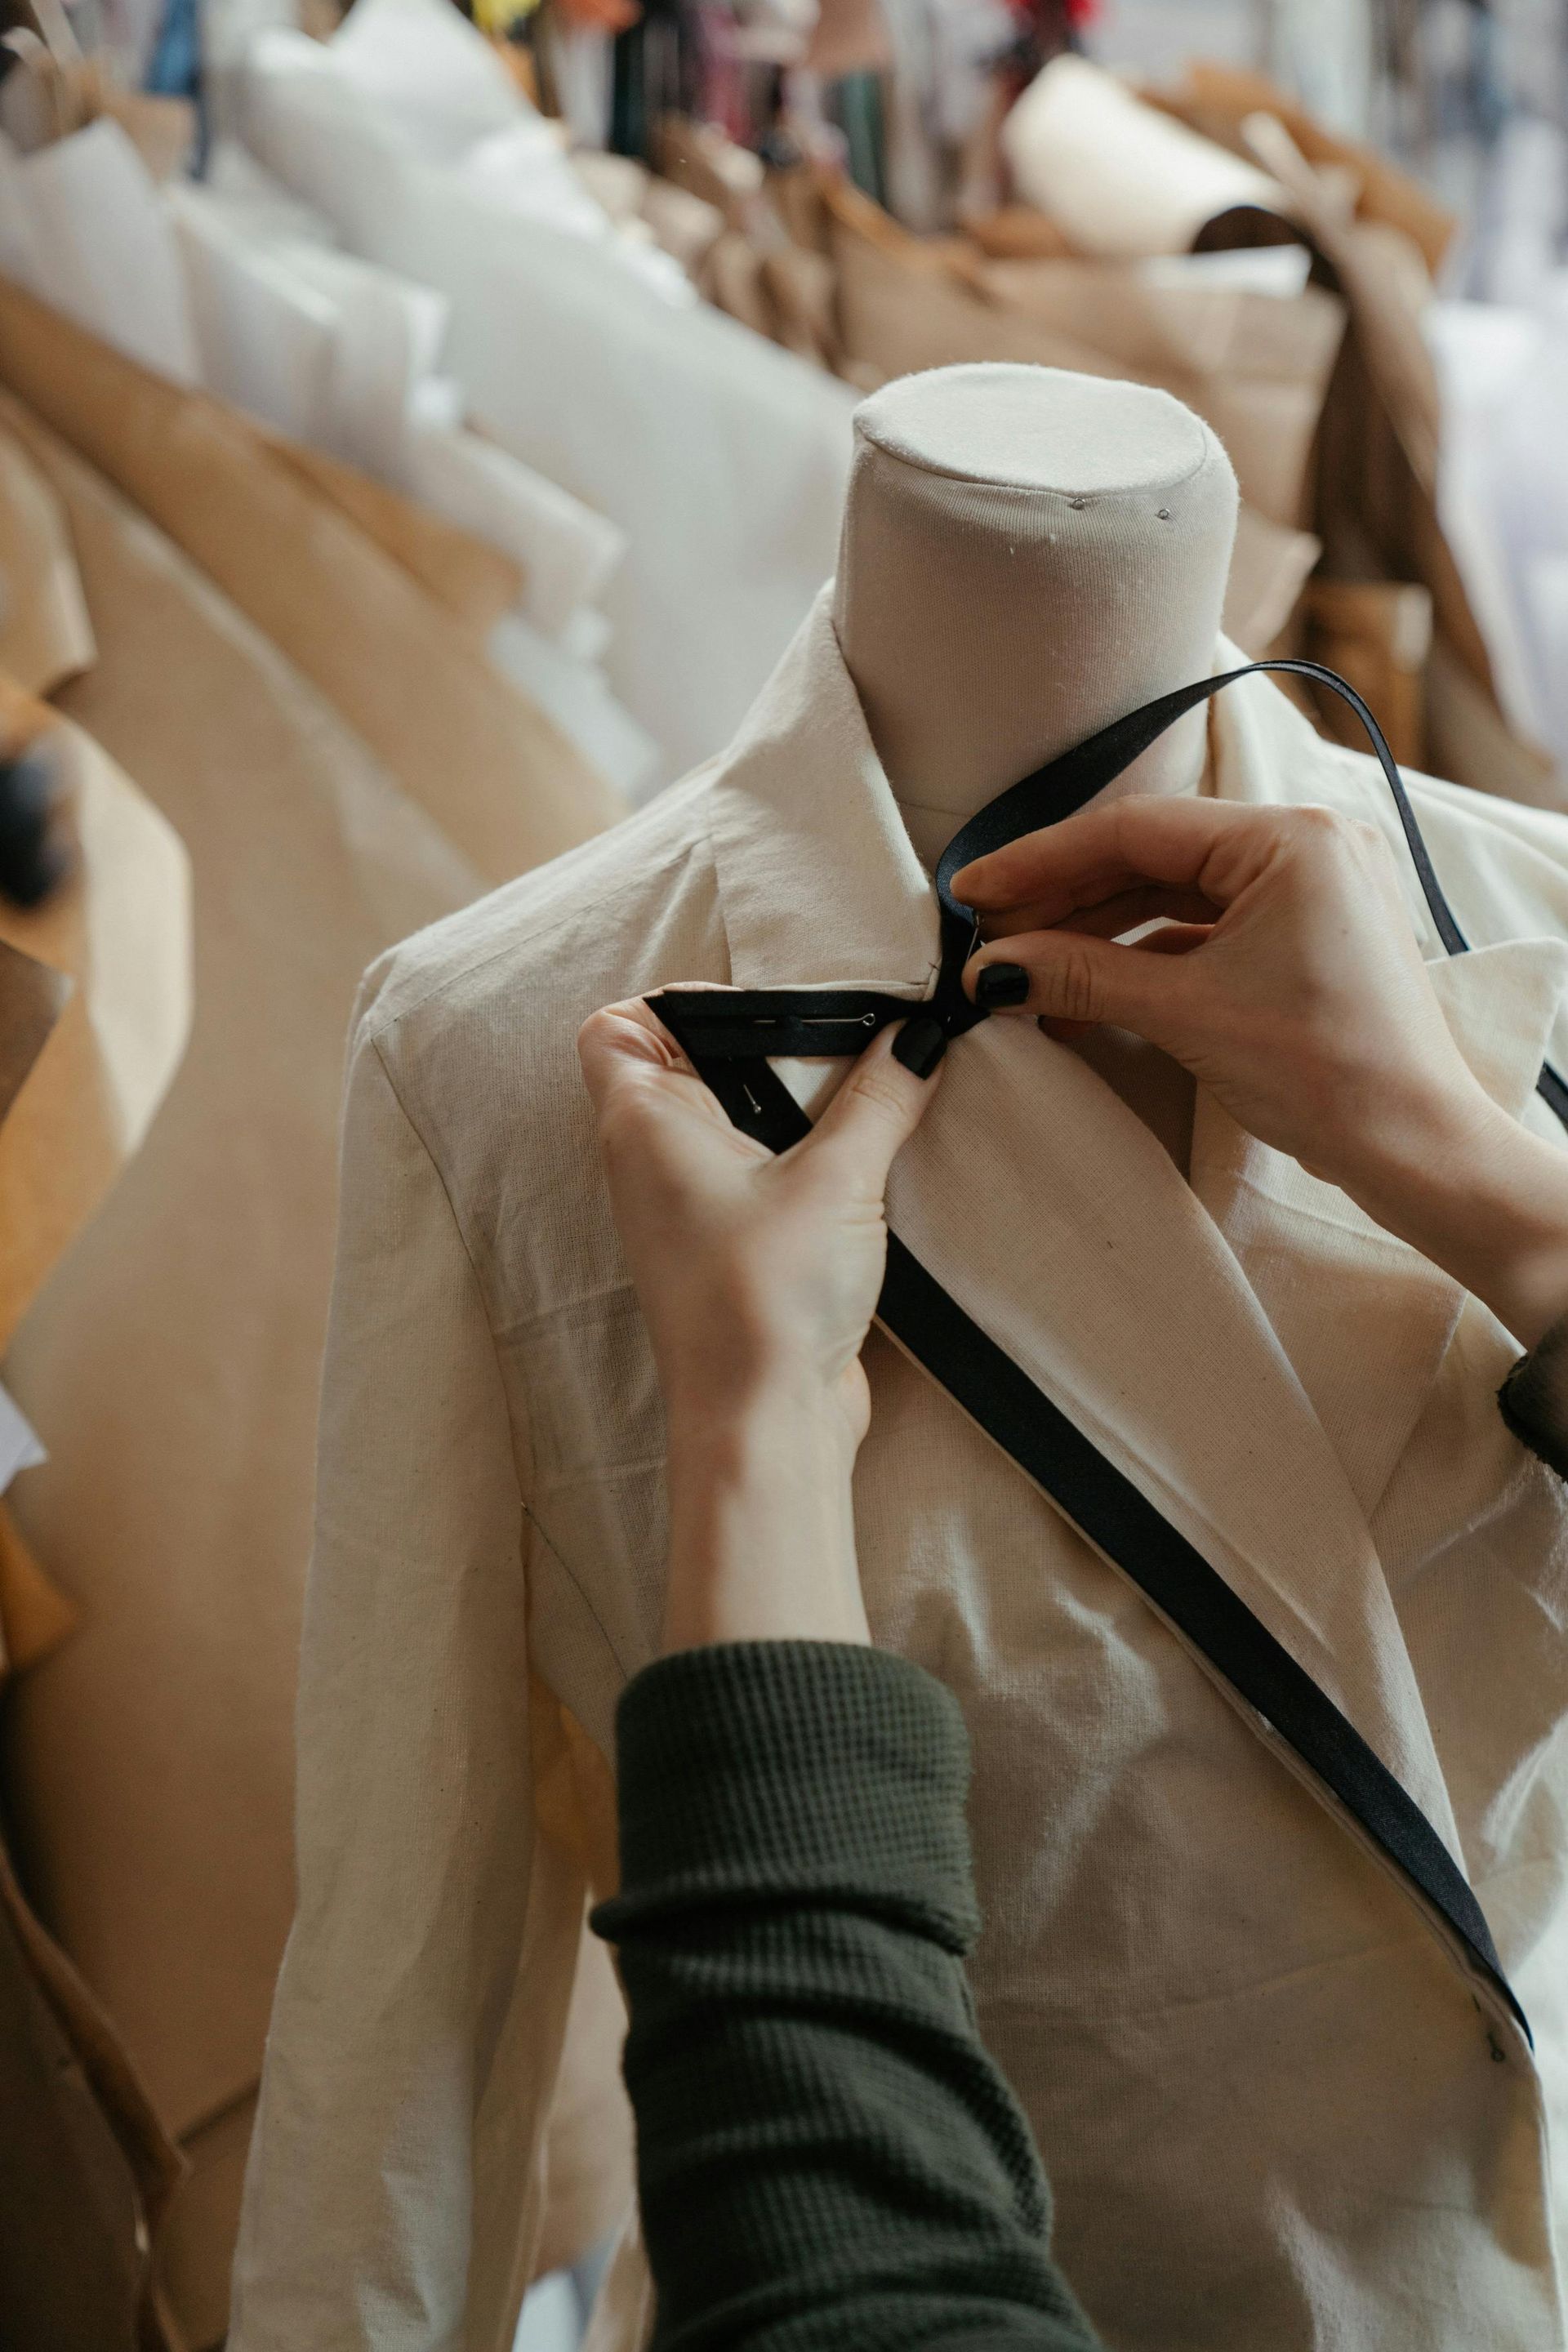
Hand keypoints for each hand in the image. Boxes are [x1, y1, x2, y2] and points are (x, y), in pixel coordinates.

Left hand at [577, 997, 938, 1646]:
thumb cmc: (764, 1297)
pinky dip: (806, 1157)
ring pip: (733, 1121)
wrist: (767, 1423)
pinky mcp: (733, 1248)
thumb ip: (878, 1096)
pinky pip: (762, 1174)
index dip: (675, 1001)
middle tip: (845, 1037)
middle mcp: (651, 1160)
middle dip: (765, 1046)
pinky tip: (871, 1153)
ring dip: (795, 1105)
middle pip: (689, 1065)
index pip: (616, 1027)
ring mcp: (690, 1209)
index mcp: (642, 1122)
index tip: (765, 1005)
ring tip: (870, 1089)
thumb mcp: (837, 1177)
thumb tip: (917, 1037)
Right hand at [955, 796, 1567, 1347]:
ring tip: (1023, 962)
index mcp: (1291, 837)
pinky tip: (1083, 982)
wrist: (1414, 1148)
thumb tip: (994, 969)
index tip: (974, 890)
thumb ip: (1081, 975)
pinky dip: (1142, 953)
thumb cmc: (1327, 1073)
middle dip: (1064, 897)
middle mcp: (1307, 844)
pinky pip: (1204, 926)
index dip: (1041, 860)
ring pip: (1173, 892)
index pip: (1135, 829)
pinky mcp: (1305, 934)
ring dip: (1097, 927)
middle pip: (1151, 854)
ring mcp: (1310, 889)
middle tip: (986, 931)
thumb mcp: (1187, 1012)